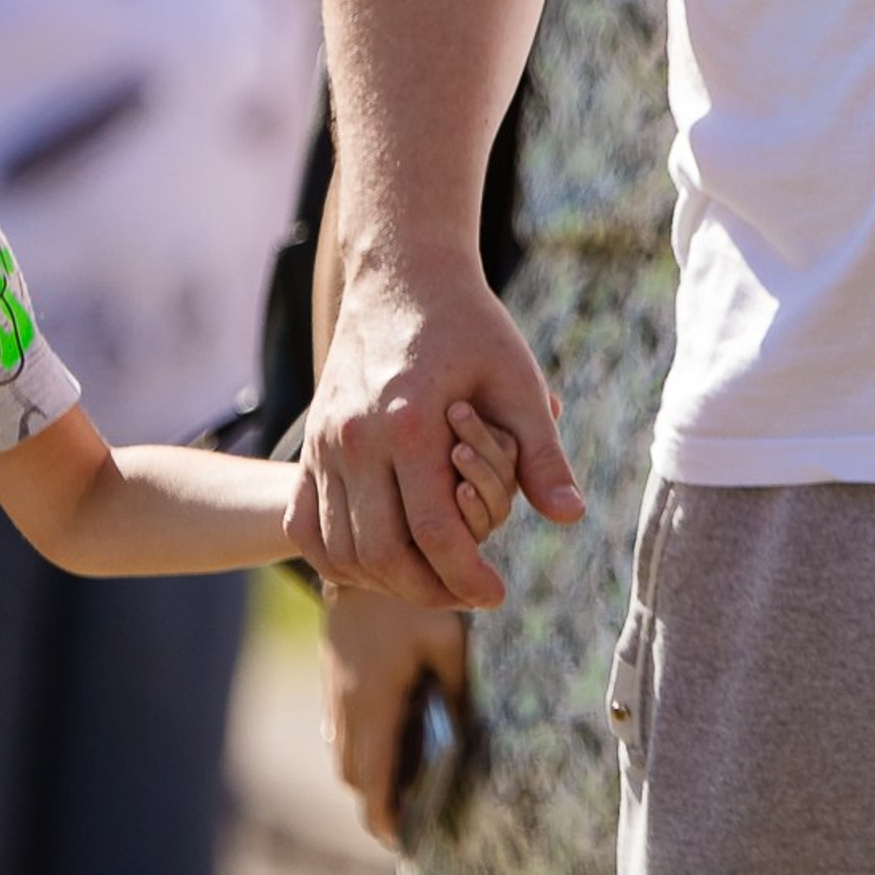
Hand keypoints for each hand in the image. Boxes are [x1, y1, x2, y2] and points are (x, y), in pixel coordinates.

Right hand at [292, 255, 581, 607]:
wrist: (400, 277)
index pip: (433, 530)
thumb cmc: (470, 327)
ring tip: (432, 583)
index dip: (466, 575)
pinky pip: (304, 524)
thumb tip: (570, 517)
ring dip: (384, 581)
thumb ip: (542, 454)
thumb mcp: (518, 381)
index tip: (496, 593)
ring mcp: (324, 444)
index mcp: (410, 424)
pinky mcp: (309, 445)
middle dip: (428, 590)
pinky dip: (337, 558)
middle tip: (469, 596)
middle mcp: (356, 439)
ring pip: (339, 548)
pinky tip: (378, 566)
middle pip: (380, 552)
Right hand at [320, 584, 470, 846]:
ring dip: (369, 775)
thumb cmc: (412, 600)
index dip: (384, 816)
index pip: (371, 779)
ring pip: (343, 751)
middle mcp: (346, 705)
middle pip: (352, 774)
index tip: (403, 842)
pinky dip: (363, 747)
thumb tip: (472, 741)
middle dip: (376, 802)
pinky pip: (342, 726)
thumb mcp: (448, 645)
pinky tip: (393, 741)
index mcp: (373, 704)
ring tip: (405, 790)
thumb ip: (457, 695)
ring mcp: (335, 689)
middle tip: (411, 823)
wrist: (363, 554)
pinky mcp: (335, 675)